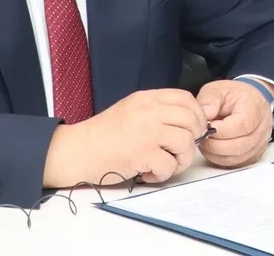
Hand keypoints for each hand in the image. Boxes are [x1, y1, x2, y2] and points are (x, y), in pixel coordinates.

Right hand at [42, 87, 207, 188]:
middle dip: (193, 139)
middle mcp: (150, 111)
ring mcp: (148, 132)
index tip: (194, 129)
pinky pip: (170, 165)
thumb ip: (156, 111)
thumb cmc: (102, 135)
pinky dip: (163, 174)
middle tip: (181, 152)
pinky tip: (149, 174)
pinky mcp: (143, 154)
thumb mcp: (131, 110)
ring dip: (180, 160)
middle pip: (192, 120)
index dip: (197, 115)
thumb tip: (187, 123)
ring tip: (165, 165)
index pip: (186, 99)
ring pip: (186, 143)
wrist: (76, 151)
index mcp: (147, 98)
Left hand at [197, 78, 273, 169]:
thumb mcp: (218, 89)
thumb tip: (205, 115)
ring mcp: (260, 143)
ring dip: (216, 153)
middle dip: (215, 144)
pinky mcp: (253, 155)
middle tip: (202, 137)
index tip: (206, 126)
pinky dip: (221, 159)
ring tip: (207, 141)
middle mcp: (262, 127)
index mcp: (255, 107)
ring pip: (237, 157)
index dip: (220, 131)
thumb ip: (210, 99)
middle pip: (240, 145)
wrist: (248, 102)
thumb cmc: (233, 96)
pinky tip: (213, 149)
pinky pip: (236, 163)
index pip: (242, 125)